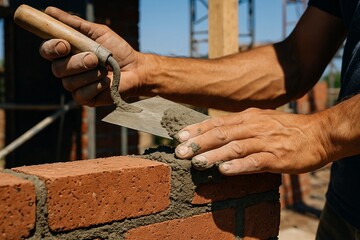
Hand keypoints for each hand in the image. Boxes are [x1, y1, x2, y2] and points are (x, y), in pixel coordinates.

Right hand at [39, 7, 144, 106]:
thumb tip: (50, 11)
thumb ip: (75, 24)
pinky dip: (95, 86)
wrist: (135, 69)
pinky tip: (107, 82)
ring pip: (69, 83)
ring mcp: (75, 86)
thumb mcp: (98, 32)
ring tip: (105, 70)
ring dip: (90, 74)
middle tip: (94, 59)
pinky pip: (81, 95)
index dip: (51, 48)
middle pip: (57, 69)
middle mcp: (67, 69)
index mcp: (67, 53)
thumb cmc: (117, 50)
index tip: (65, 45)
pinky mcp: (85, 99)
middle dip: (76, 63)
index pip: (47, 51)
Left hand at [175, 108, 331, 174]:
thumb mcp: (261, 120)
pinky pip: (254, 162)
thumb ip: (240, 126)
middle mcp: (254, 127)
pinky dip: (238, 166)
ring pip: (234, 147)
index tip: (180, 136)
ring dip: (214, 155)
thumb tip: (216, 132)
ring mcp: (265, 142)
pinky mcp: (276, 157)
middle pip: (221, 134)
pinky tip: (224, 170)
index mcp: (248, 118)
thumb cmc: (286, 129)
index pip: (217, 122)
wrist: (318, 134)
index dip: (198, 129)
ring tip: (196, 162)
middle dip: (198, 143)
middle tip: (180, 151)